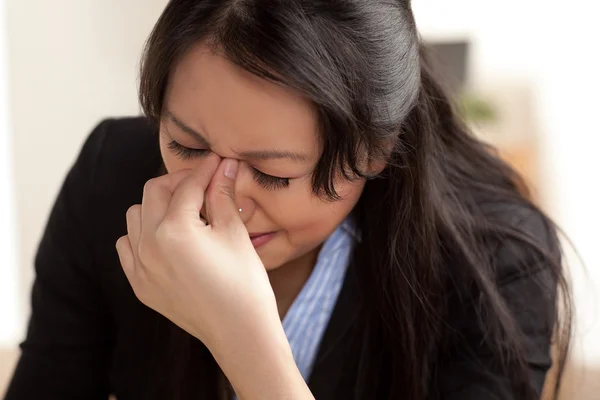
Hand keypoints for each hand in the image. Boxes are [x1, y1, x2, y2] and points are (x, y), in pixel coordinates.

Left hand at [116, 154, 312, 398]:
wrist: (239, 332)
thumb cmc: (244, 283)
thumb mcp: (235, 233)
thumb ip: (223, 195)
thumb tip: (225, 165)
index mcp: (175, 229)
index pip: (187, 185)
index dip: (205, 169)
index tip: (217, 161)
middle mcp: (148, 245)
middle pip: (154, 192)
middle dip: (179, 182)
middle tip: (204, 183)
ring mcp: (139, 267)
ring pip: (136, 216)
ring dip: (158, 205)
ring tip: (186, 210)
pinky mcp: (139, 284)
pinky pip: (127, 246)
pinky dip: (142, 234)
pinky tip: (167, 238)